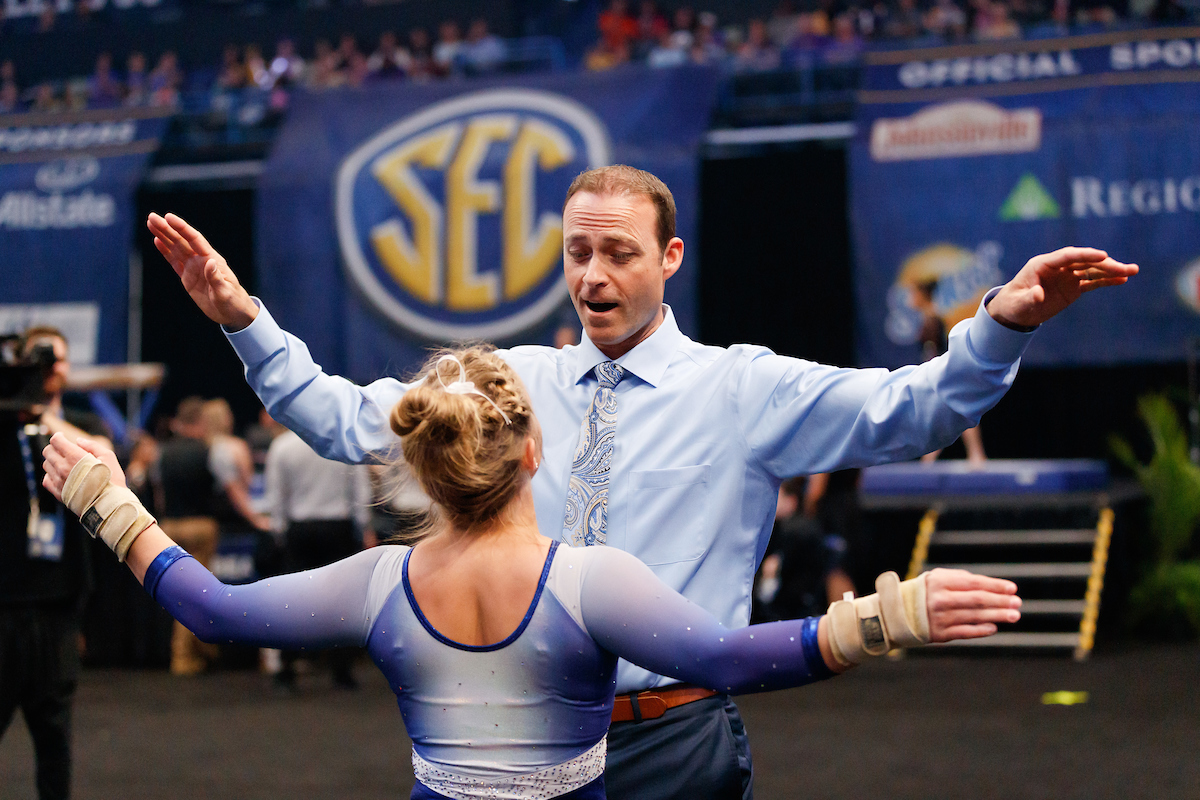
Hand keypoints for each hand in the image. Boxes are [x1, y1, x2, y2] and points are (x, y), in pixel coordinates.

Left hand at [42, 433, 125, 500]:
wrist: (109, 504)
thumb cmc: (112, 479)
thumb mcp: (108, 457)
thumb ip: (92, 445)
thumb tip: (77, 441)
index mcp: (75, 457)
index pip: (56, 441)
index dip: (59, 437)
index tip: (63, 438)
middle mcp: (63, 468)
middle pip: (48, 451)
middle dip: (55, 448)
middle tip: (64, 450)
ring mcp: (59, 481)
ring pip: (46, 465)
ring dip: (53, 461)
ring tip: (65, 464)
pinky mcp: (58, 492)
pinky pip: (46, 480)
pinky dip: (51, 475)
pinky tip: (61, 476)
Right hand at [147, 212, 258, 330]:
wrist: (233, 313)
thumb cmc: (233, 302)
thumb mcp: (225, 293)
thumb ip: (216, 278)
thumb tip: (209, 262)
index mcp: (212, 260)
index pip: (194, 240)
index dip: (181, 228)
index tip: (168, 217)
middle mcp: (201, 260)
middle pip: (182, 240)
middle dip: (167, 228)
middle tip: (151, 217)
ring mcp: (194, 268)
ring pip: (176, 248)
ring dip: (163, 236)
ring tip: (150, 223)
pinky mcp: (188, 277)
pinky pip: (174, 261)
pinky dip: (165, 251)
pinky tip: (157, 240)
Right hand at [925, 568, 1020, 641]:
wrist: (899, 612)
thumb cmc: (925, 592)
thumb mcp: (937, 578)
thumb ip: (961, 579)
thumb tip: (991, 587)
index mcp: (940, 582)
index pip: (974, 583)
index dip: (995, 586)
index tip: (1012, 588)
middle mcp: (940, 600)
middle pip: (978, 600)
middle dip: (1000, 601)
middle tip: (1017, 603)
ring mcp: (940, 618)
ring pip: (975, 617)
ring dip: (997, 616)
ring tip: (1014, 615)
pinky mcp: (939, 634)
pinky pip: (966, 632)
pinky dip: (982, 630)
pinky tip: (994, 627)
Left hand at [985, 247, 1137, 328]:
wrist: (1015, 311)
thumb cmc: (1013, 304)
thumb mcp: (1019, 303)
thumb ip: (1029, 298)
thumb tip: (1038, 295)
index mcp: (1042, 264)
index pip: (1067, 255)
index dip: (1085, 255)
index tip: (1103, 255)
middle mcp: (1057, 267)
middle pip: (1083, 261)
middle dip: (1104, 264)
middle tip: (1124, 268)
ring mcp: (1067, 275)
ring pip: (1091, 270)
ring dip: (1111, 270)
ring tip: (1132, 271)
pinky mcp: (1073, 286)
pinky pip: (1092, 281)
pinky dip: (1106, 280)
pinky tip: (1122, 279)